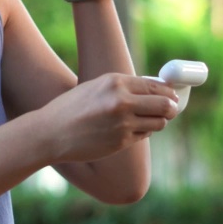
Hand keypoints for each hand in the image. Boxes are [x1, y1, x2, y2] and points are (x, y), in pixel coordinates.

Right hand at [38, 73, 178, 164]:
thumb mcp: (96, 87)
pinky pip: (144, 135)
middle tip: (170, 110)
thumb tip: (154, 91)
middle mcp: (122, 101)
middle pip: (165, 104)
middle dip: (171, 108)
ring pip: (159, 123)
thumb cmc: (72, 108)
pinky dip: (142, 132)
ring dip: (158, 122)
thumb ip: (123, 87)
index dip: (168, 92)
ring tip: (147, 120)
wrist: (51, 132)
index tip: (171, 96)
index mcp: (115, 82)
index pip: (155, 86)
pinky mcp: (121, 141)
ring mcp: (123, 123)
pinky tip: (128, 130)